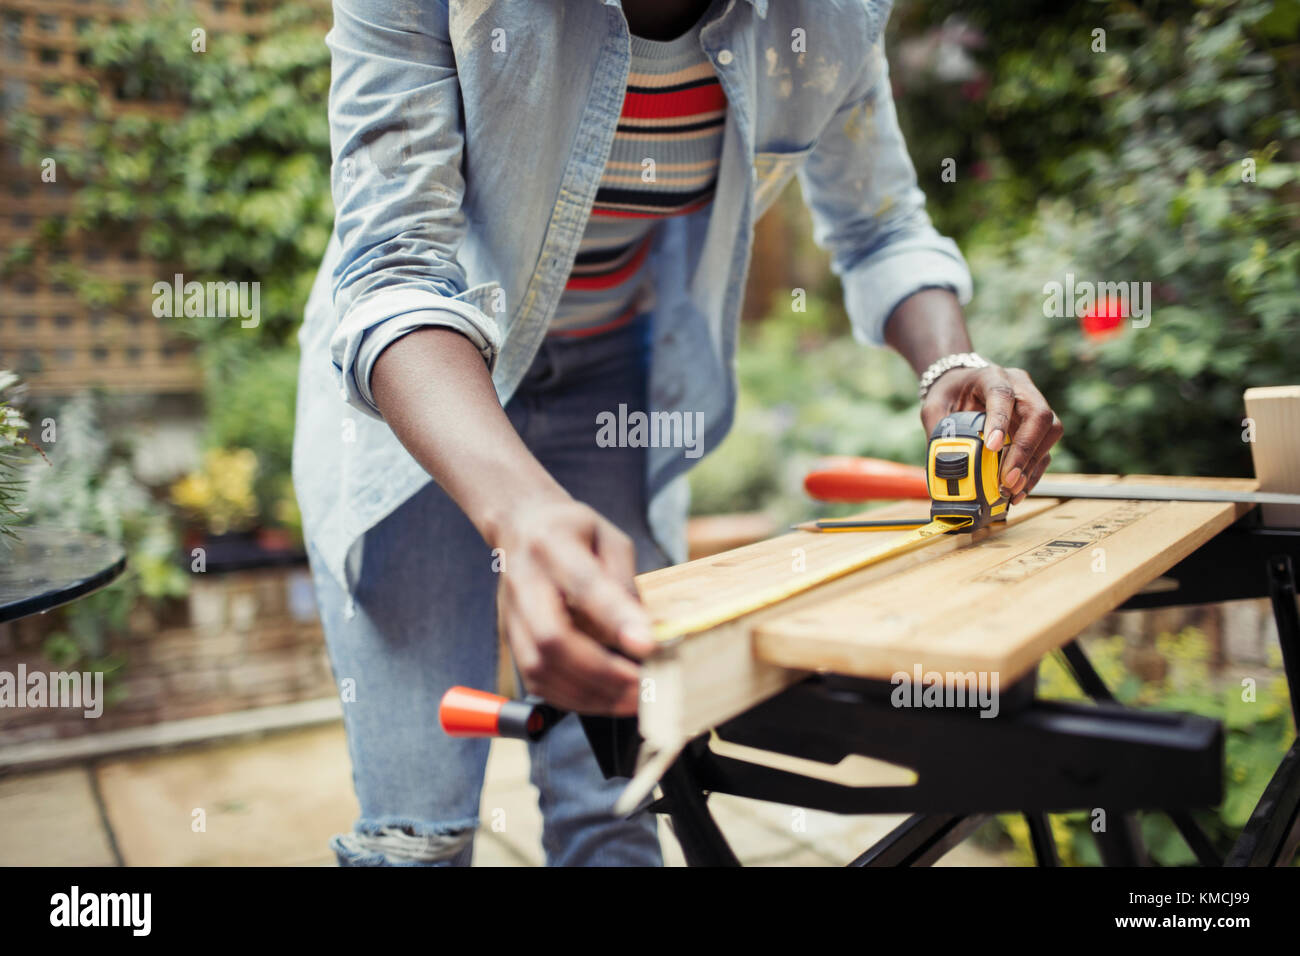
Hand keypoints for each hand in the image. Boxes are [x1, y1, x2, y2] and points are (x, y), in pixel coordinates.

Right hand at [491, 497, 654, 715]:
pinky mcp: (511, 640)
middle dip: (602, 671)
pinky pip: (536, 682)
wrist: (521, 527)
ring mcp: (512, 615)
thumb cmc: (573, 532)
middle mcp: (524, 582)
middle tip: (642, 685)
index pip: (583, 585)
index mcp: (552, 545)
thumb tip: (646, 630)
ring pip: (541, 668)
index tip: (648, 646)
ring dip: (590, 694)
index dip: (615, 618)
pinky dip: (573, 699)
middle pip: (552, 638)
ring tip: (631, 700)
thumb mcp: (610, 539)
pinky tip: (604, 700)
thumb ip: (624, 581)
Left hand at [921, 365, 1062, 502]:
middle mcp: (1020, 387)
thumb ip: (937, 431)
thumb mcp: (934, 407)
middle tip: (1008, 479)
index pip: (1002, 394)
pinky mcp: (1038, 426)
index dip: (1000, 421)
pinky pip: (1045, 449)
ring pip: (1050, 432)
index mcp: (991, 376)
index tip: (992, 447)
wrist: (961, 384)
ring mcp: (1033, 405)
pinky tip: (1018, 490)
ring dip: (1033, 465)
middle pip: (1039, 414)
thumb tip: (943, 468)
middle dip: (1026, 451)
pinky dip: (1033, 472)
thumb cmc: (949, 394)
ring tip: (1012, 489)